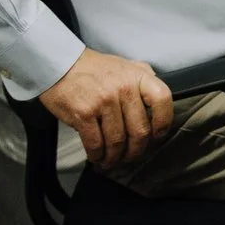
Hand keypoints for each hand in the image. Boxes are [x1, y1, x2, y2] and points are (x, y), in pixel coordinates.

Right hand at [39, 48, 174, 168]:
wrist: (61, 65)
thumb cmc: (93, 68)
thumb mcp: (126, 65)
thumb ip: (144, 78)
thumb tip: (157, 98)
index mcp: (137, 76)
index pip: (162, 100)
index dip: (163, 122)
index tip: (157, 135)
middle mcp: (124, 89)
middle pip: (140, 131)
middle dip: (135, 151)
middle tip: (130, 156)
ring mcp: (104, 102)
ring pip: (117, 141)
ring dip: (114, 157)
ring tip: (111, 159)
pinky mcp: (84, 114)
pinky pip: (96, 144)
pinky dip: (97, 155)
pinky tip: (96, 156)